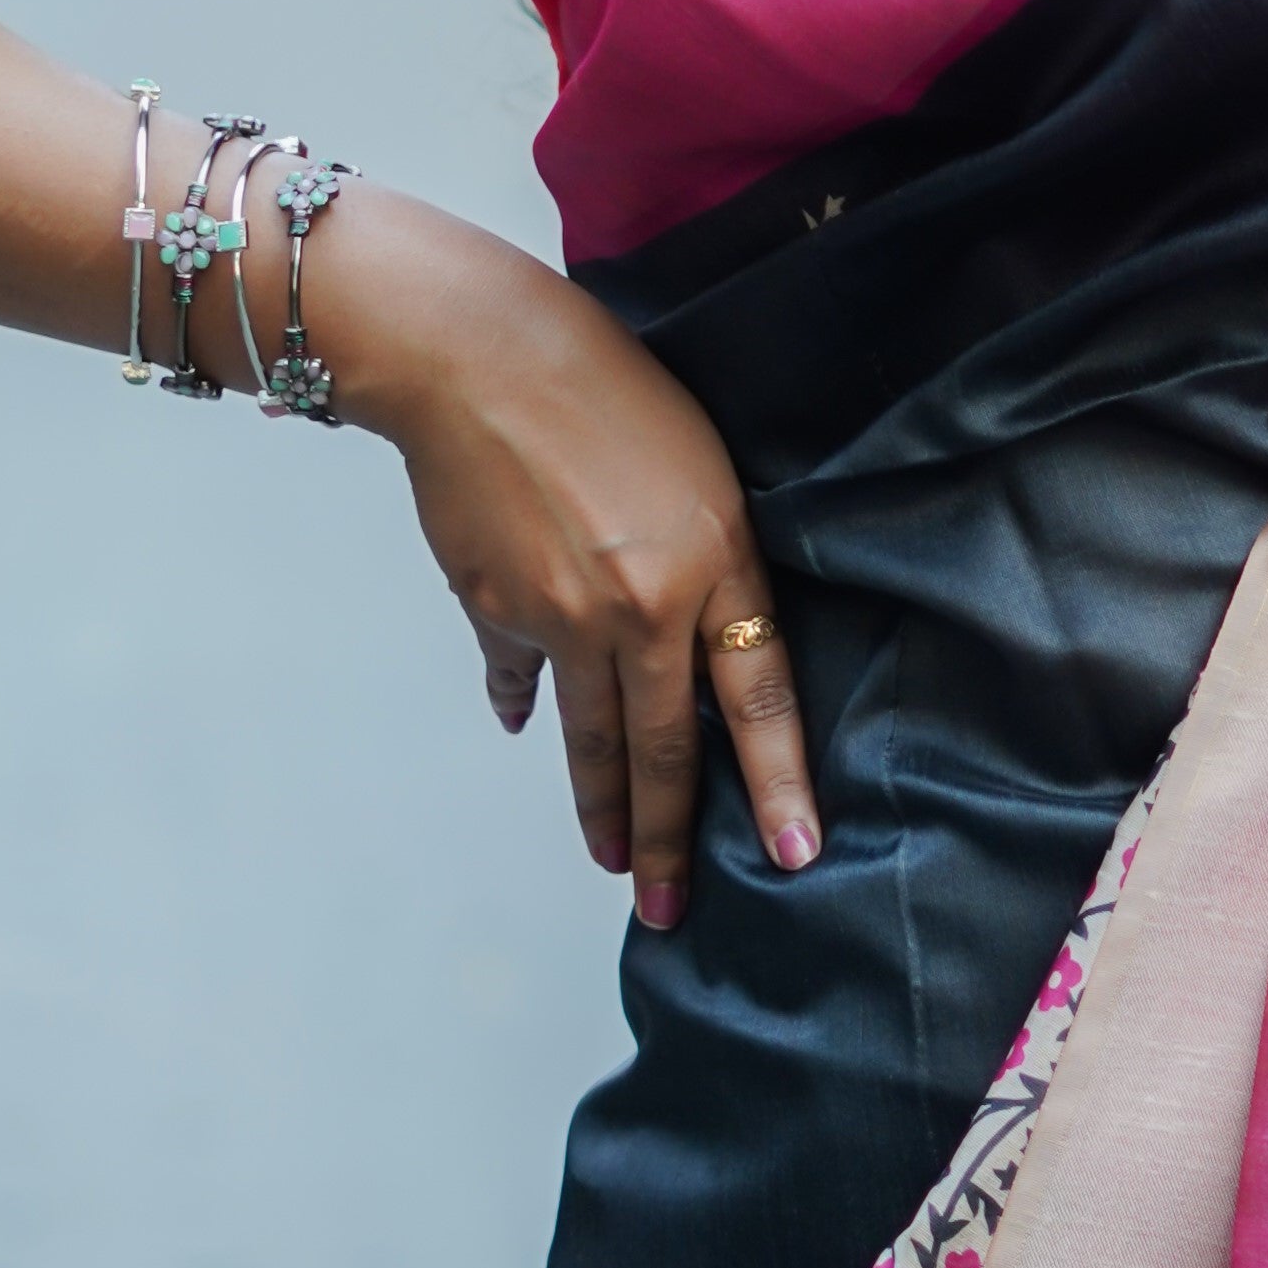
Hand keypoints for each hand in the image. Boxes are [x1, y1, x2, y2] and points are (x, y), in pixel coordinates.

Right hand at [324, 195, 815, 927]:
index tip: (792, 855)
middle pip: (666, 750)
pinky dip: (521, 702)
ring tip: (611, 859)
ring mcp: (562, 620)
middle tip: (669, 909)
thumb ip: (704, 568)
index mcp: (714, 562)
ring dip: (601, 807)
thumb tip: (680, 650)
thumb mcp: (696, 469)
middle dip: (668, 841)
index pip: (760, 699)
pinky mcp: (496, 613)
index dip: (778, 784)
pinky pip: (519, 678)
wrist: (475, 358)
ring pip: (592, 737)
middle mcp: (642, 608)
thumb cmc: (604, 385)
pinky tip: (522, 725)